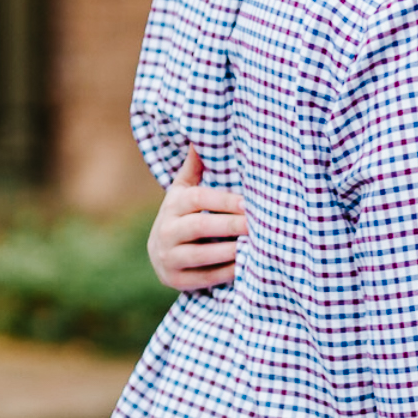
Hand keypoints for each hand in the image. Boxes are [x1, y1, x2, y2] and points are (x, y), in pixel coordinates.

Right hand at [149, 148, 246, 292]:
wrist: (160, 255)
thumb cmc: (182, 217)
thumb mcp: (183, 192)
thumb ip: (194, 168)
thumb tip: (200, 137)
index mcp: (172, 205)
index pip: (198, 199)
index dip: (225, 201)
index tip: (250, 203)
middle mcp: (165, 230)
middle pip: (200, 226)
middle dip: (230, 225)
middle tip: (258, 225)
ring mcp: (168, 257)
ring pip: (201, 254)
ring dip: (230, 251)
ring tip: (256, 246)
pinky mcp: (174, 280)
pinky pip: (204, 277)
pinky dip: (226, 273)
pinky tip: (246, 267)